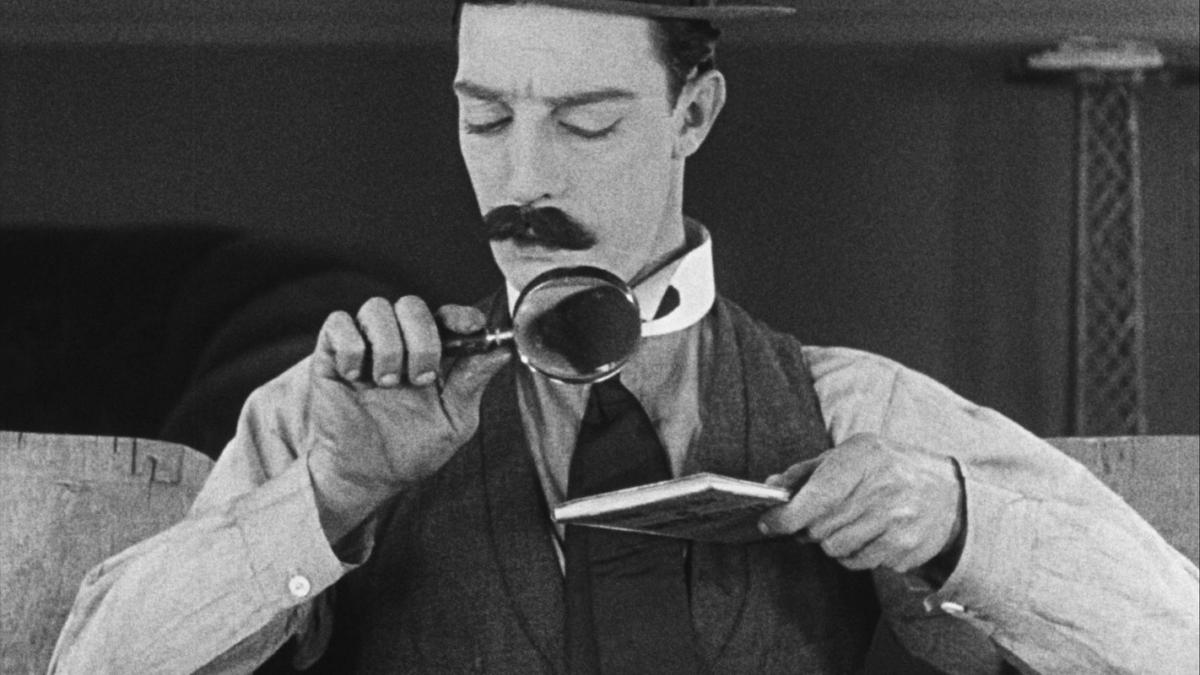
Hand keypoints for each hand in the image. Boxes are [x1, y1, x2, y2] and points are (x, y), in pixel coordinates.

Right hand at [305, 296, 510, 543]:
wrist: (364, 476)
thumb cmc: (411, 450)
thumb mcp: (453, 421)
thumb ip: (472, 383)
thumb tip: (502, 350)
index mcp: (434, 354)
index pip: (448, 316)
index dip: (460, 315)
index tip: (470, 327)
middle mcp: (400, 343)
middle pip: (412, 305)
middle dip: (422, 338)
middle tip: (420, 378)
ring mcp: (366, 346)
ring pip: (376, 308)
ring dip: (388, 346)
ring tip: (387, 383)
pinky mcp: (331, 354)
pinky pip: (339, 323)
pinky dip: (352, 347)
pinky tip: (355, 377)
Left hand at [758, 433, 964, 574]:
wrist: (949, 494)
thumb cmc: (889, 468)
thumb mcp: (851, 454)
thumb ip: (808, 471)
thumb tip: (771, 486)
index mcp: (862, 459)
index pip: (814, 497)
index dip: (784, 515)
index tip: (768, 522)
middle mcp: (881, 490)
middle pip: (818, 528)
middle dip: (806, 527)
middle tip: (814, 519)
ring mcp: (895, 522)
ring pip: (834, 548)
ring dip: (830, 540)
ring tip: (847, 523)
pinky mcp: (904, 548)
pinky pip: (857, 562)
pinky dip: (853, 553)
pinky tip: (867, 535)